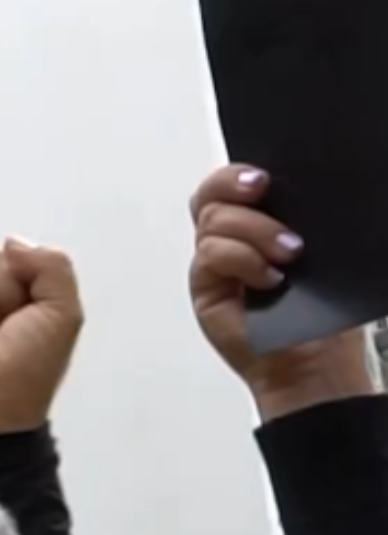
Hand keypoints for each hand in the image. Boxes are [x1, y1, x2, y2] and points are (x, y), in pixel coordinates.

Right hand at [188, 164, 373, 419]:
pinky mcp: (206, 288)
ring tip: (290, 254)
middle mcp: (233, 239)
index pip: (234, 184)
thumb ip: (308, 216)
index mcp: (262, 222)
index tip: (267, 174)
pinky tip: (269, 278)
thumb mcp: (329, 250)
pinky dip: (241, 259)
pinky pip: (209, 255)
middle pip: (210, 194)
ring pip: (212, 221)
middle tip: (262, 189)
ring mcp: (217, 264)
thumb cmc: (326, 313)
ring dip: (253, 230)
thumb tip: (311, 186)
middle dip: (231, 183)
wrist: (317, 363)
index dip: (239, 171)